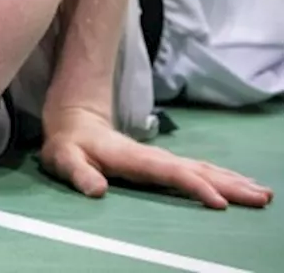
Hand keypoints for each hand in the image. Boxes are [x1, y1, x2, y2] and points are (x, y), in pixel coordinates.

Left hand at [40, 108, 272, 209]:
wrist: (75, 122)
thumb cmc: (69, 146)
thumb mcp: (64, 159)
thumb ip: (79, 174)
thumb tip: (96, 191)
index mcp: (135, 159)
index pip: (171, 172)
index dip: (195, 186)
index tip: (220, 202)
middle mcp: (155, 158)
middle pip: (198, 170)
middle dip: (230, 184)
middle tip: (261, 197)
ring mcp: (162, 160)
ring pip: (204, 169)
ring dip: (233, 180)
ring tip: (261, 193)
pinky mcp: (164, 164)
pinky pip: (199, 170)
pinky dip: (222, 177)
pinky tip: (239, 184)